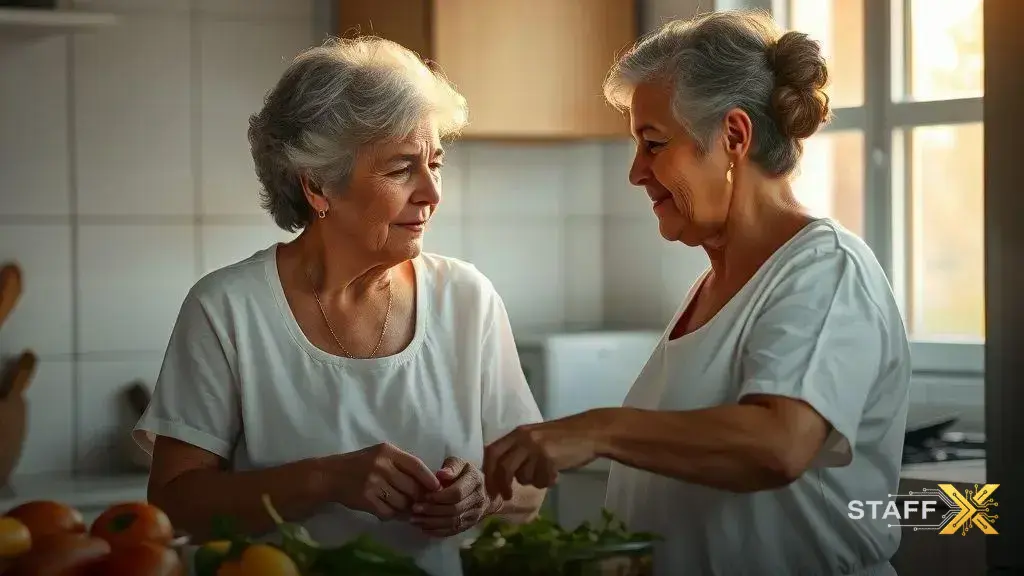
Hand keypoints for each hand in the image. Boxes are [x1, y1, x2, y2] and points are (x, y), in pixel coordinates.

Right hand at [329, 443, 441, 520]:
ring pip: (402, 502)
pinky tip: (389, 510)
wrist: (330, 476)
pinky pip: (389, 512)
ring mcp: (373, 483)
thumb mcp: (380, 455)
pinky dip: (392, 514)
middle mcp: (382, 466)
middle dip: (418, 498)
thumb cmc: (360, 464)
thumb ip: (401, 464)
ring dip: (405, 508)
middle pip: (412, 488)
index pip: (417, 466)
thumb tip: (428, 483)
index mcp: (388, 452)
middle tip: (420, 503)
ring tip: (403, 507)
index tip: (437, 488)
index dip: (429, 479)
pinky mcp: (366, 500)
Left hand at [410, 457, 498, 537]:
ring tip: (414, 520)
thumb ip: (451, 467)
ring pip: (453, 522)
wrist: (483, 490)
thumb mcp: (458, 463)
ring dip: (432, 522)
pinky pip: (453, 531)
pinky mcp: (469, 525)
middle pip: (454, 509)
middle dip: (433, 510)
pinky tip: (424, 528)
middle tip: (414, 509)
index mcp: (475, 481)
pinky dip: (437, 531)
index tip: (424, 496)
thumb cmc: (463, 473)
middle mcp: (478, 499)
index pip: (457, 493)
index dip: (439, 496)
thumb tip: (441, 474)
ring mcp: (475, 514)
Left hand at [483, 411, 604, 499]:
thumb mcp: (536, 438)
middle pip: (503, 467)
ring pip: (523, 476)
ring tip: (546, 473)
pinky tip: (556, 473)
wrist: (590, 432)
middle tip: (506, 496)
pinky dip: (547, 481)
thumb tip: (501, 475)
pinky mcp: (549, 458)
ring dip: (533, 481)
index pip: (492, 452)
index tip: (490, 489)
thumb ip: (519, 451)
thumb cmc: (563, 437)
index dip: (488, 472)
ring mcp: (536, 448)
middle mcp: (524, 438)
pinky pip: (540, 480)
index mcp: (518, 433)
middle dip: (501, 485)